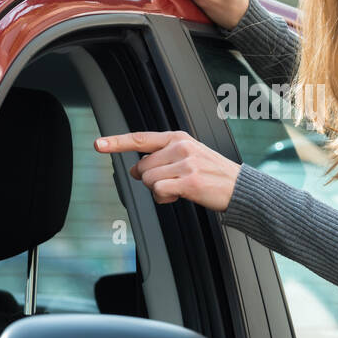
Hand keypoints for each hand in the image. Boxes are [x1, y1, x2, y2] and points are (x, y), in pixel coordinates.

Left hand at [94, 130, 241, 210]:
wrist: (239, 187)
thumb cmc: (212, 174)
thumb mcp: (189, 156)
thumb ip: (161, 159)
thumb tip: (135, 170)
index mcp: (178, 138)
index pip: (141, 138)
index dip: (117, 142)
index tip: (98, 144)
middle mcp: (181, 147)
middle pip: (143, 167)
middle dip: (151, 179)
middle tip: (172, 182)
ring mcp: (185, 164)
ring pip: (149, 181)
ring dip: (159, 191)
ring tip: (179, 190)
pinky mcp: (189, 181)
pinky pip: (159, 192)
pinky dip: (164, 199)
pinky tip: (178, 197)